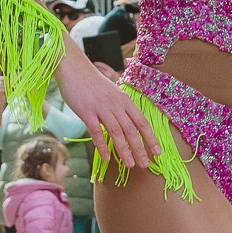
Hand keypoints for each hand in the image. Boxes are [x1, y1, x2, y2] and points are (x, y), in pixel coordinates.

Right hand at [60, 57, 157, 176]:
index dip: (150, 138)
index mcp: (124, 100)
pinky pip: (96, 131)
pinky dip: (102, 146)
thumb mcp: (112, 92)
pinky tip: (106, 158)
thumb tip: (127, 125)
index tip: (157, 152)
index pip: (141, 121)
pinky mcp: (87, 111)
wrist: (74, 68)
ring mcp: (101, 107)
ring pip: (116, 132)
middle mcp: (116, 104)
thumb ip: (119, 107)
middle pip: (131, 129)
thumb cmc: (92, 83)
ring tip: (129, 164)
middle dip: (139, 148)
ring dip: (124, 150)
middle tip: (145, 164)